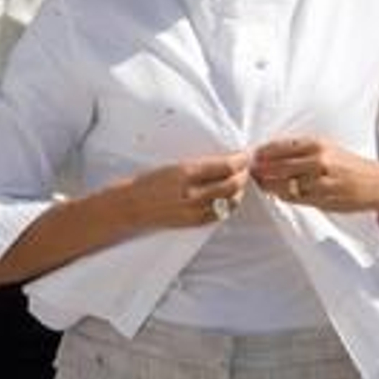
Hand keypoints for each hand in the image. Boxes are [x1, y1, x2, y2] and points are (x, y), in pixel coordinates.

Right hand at [130, 152, 251, 228]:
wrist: (132, 205)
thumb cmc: (149, 182)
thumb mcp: (175, 165)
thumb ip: (201, 165)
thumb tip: (226, 161)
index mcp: (186, 173)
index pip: (224, 166)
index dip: (240, 160)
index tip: (245, 156)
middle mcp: (192, 193)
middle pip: (232, 184)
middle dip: (244, 174)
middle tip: (246, 168)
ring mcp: (194, 210)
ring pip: (230, 201)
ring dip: (239, 190)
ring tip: (239, 182)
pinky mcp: (194, 223)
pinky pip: (220, 214)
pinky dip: (229, 205)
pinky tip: (229, 198)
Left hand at [252, 136, 378, 212]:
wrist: (377, 184)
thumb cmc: (351, 165)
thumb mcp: (329, 148)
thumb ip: (303, 150)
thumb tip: (273, 153)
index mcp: (318, 144)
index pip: (281, 146)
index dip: (263, 152)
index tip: (252, 155)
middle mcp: (318, 161)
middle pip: (278, 166)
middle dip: (261, 169)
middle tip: (250, 171)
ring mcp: (319, 182)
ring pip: (283, 184)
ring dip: (268, 185)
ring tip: (259, 183)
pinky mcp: (322, 199)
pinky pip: (294, 198)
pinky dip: (282, 195)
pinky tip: (276, 193)